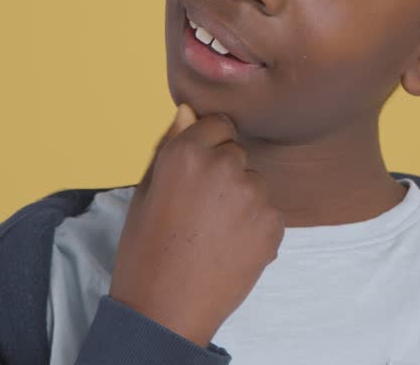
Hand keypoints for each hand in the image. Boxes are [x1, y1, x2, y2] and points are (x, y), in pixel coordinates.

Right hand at [108, 103, 284, 347]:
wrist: (164, 309)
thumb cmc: (146, 250)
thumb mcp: (147, 191)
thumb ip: (172, 144)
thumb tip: (189, 110)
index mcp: (186, 152)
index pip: (219, 123)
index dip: (208, 147)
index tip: (197, 173)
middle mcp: (223, 165)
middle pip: (237, 153)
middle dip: (225, 173)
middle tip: (200, 211)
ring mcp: (252, 194)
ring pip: (255, 183)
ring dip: (241, 201)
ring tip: (213, 234)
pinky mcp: (273, 223)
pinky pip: (268, 212)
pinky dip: (255, 228)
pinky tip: (229, 248)